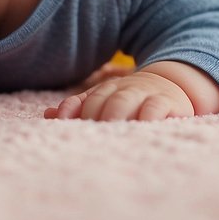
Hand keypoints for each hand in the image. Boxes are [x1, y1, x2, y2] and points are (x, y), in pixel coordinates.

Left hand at [44, 71, 194, 121]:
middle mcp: (121, 91)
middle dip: (93, 115)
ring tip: (109, 132)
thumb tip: (48, 115)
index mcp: (104, 91)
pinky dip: (147, 117)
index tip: (64, 124)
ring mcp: (143, 94)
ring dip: (115, 115)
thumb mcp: (105, 101)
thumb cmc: (131, 101)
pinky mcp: (166, 102)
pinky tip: (140, 128)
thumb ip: (79, 108)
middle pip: (102, 100)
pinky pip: (155, 107)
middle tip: (88, 135)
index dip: (73, 110)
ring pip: (125, 101)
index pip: (84, 100)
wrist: (170, 84)